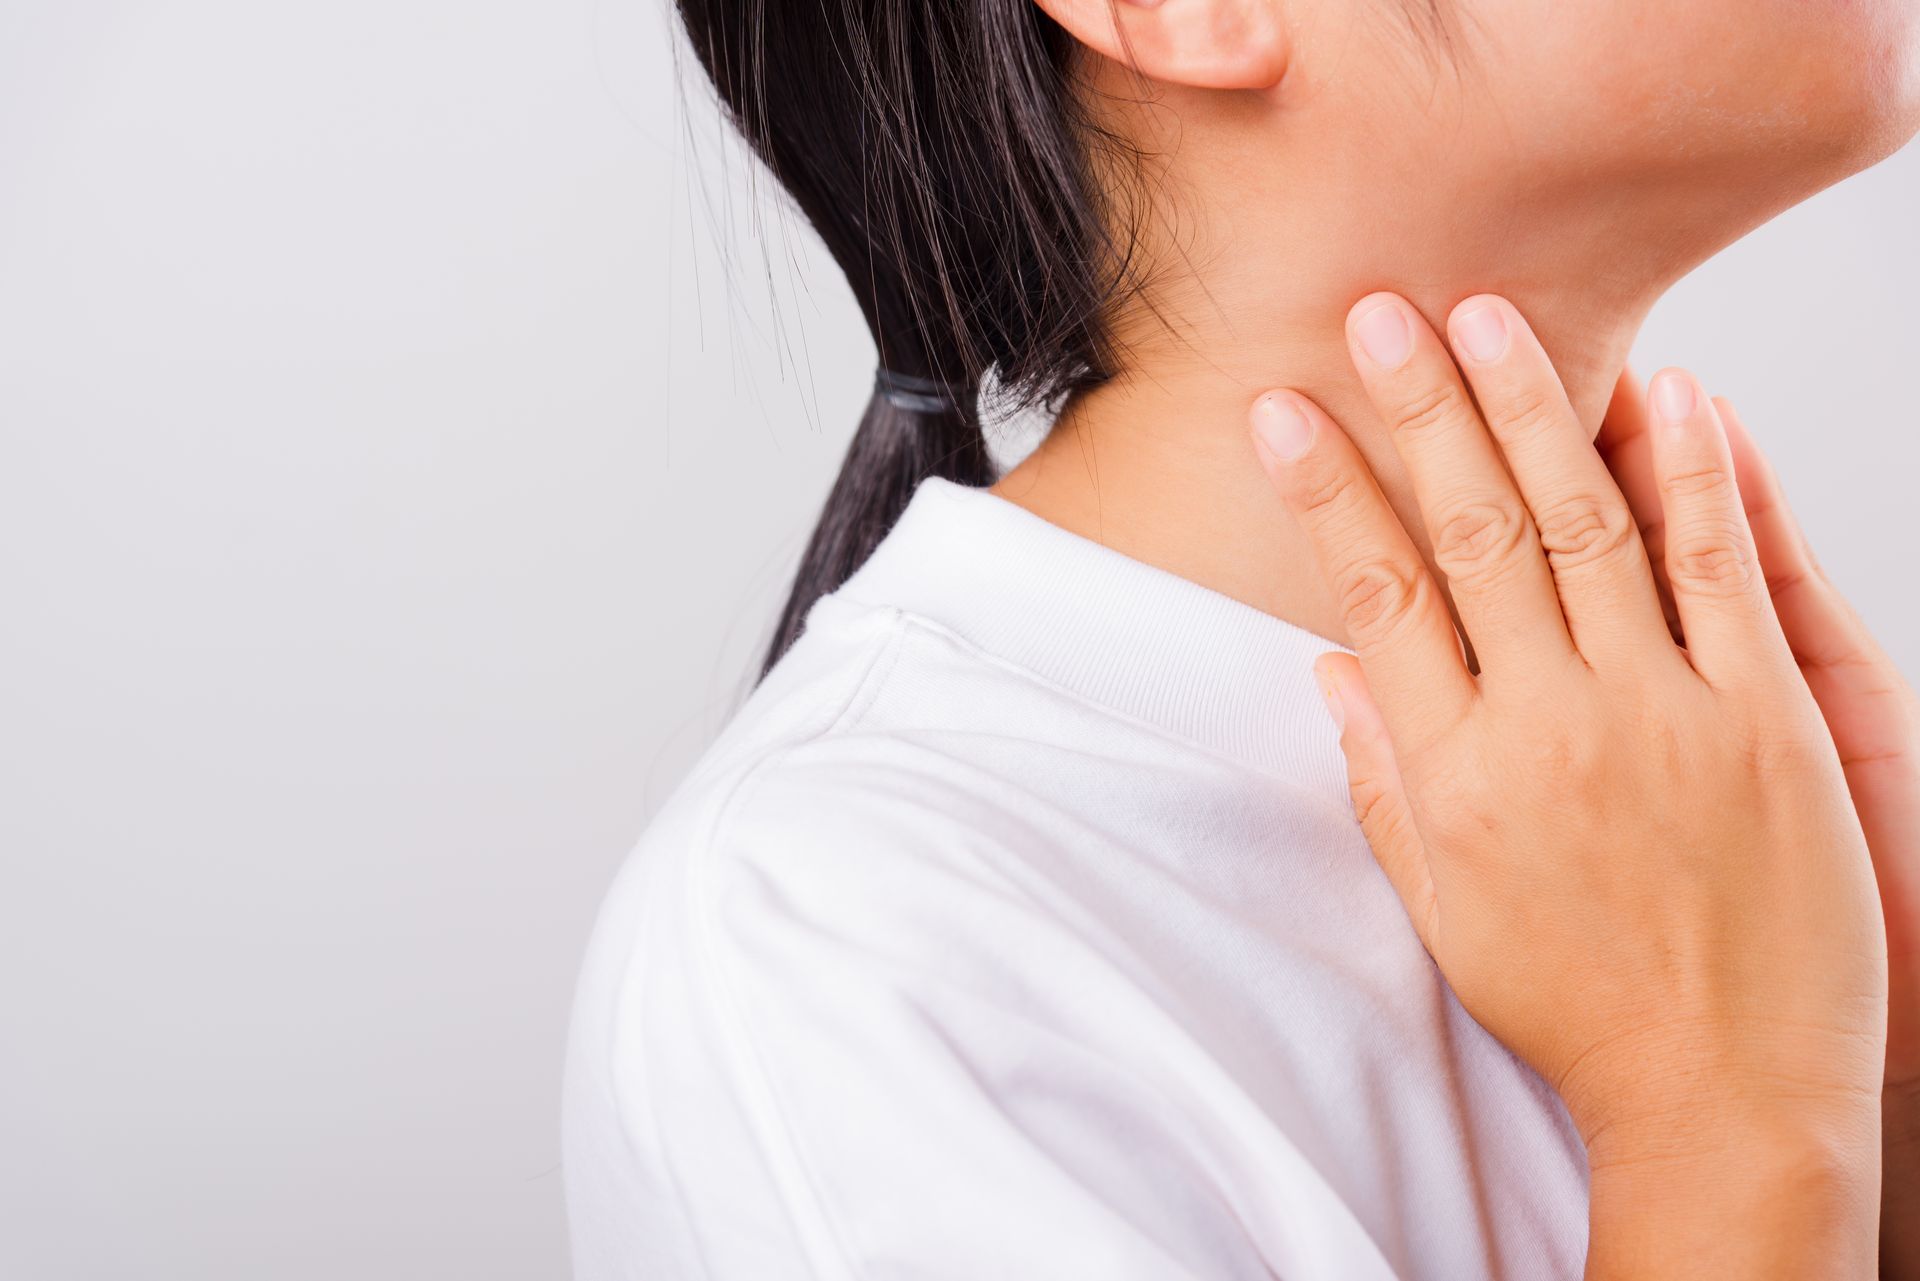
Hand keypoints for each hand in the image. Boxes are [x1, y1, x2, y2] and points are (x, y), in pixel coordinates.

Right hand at [1247, 293, 1887, 1277]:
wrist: (1722, 1093)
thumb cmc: (1577, 1006)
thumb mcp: (1446, 909)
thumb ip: (1386, 781)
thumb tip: (1332, 673)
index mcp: (1459, 771)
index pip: (1376, 591)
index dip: (1327, 489)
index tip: (1283, 411)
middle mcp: (1549, 724)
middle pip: (1471, 530)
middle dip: (1420, 406)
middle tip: (1382, 312)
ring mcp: (1663, 713)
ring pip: (1585, 527)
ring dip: (1536, 408)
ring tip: (1492, 319)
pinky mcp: (1765, 720)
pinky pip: (1724, 574)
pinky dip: (1695, 478)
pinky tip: (1667, 394)